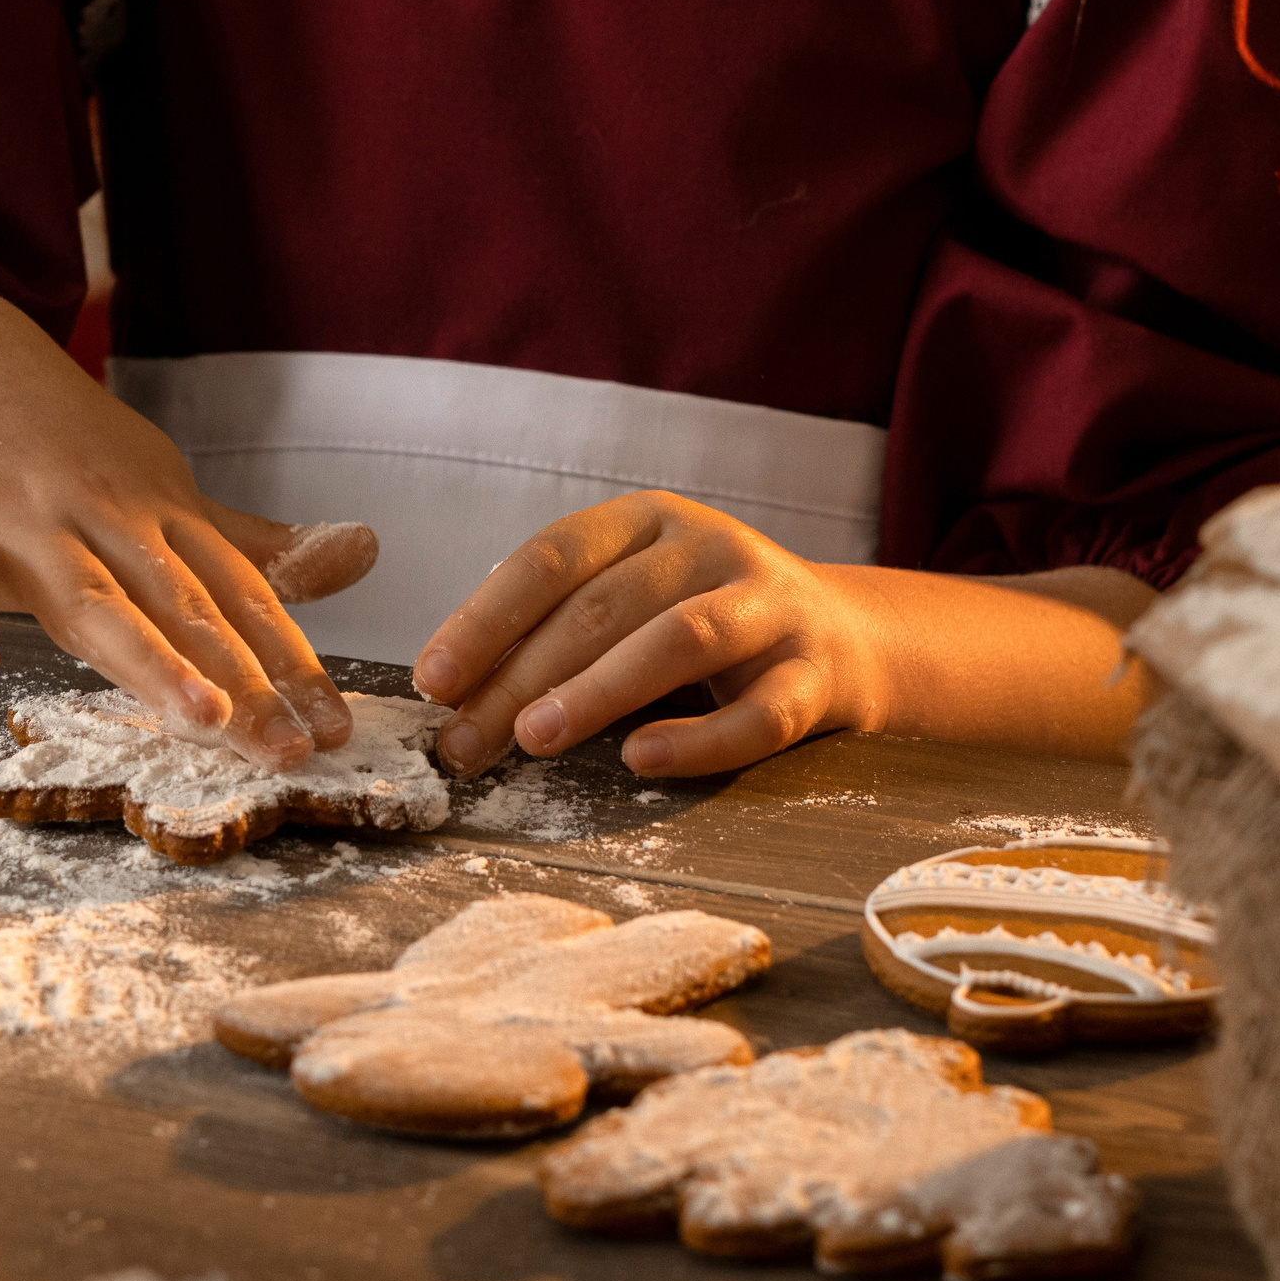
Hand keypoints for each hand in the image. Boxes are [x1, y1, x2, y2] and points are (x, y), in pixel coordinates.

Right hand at [0, 272, 369, 769]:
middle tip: (291, 751)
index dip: (291, 664)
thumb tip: (364, 556)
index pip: (241, 597)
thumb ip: (248, 542)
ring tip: (200, 717)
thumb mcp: (159, 484)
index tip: (337, 730)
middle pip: (182, 608)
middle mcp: (102, 516)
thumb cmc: (55, 440)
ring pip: (89, 599)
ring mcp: (17, 519)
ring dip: (147, 659)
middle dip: (242, 682)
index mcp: (159, 514)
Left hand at [409, 493, 885, 778]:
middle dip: (522, 676)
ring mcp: (771, 604)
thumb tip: (453, 698)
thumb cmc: (705, 628)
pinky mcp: (817, 672)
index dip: (486, 617)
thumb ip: (557, 633)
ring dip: (598, 691)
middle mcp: (710, 546)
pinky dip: (699, 741)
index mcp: (649, 520)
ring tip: (534, 739)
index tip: (432, 679)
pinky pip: (760, 713)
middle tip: (463, 743)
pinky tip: (641, 760)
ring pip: (678, 640)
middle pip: (602, 607)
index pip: (552, 557)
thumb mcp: (632, 602)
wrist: (847, 639)